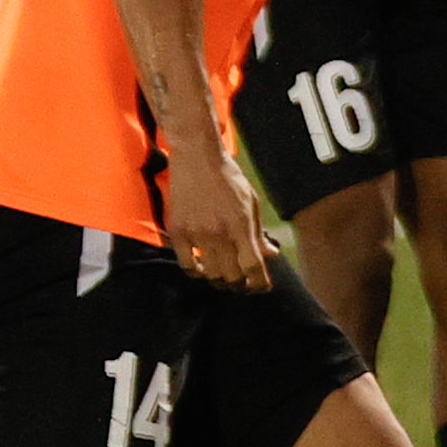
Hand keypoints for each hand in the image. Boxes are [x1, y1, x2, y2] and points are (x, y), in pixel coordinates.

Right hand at [160, 143, 272, 292]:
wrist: (197, 158)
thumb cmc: (228, 179)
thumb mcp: (251, 202)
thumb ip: (258, 232)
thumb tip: (270, 255)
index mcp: (241, 224)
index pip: (253, 265)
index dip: (260, 283)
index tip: (262, 287)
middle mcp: (219, 231)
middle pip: (232, 275)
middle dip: (241, 284)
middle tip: (243, 283)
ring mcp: (196, 232)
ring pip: (210, 274)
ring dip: (220, 281)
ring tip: (225, 278)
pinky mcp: (177, 231)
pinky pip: (186, 264)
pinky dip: (197, 272)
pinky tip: (203, 268)